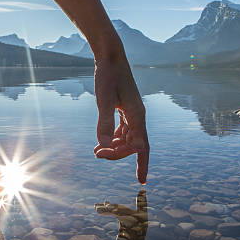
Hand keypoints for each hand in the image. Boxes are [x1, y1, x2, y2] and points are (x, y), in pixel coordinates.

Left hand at [93, 58, 148, 183]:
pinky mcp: (126, 109)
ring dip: (115, 148)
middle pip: (133, 145)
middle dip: (117, 154)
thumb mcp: (103, 101)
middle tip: (97, 155)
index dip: (142, 165)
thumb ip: (104, 124)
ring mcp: (133, 113)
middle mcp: (139, 116)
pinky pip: (123, 130)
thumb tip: (103, 146)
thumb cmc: (107, 76)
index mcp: (138, 116)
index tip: (140, 181)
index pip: (142, 147)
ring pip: (128, 139)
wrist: (110, 57)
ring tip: (96, 152)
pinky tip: (102, 142)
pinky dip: (113, 138)